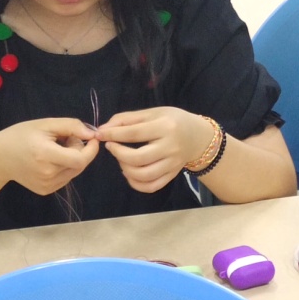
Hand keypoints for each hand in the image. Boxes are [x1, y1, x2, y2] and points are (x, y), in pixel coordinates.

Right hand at [0, 118, 99, 194]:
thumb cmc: (21, 136)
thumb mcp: (45, 124)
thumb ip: (71, 126)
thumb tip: (92, 134)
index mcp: (45, 155)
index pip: (79, 159)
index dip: (90, 149)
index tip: (91, 138)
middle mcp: (47, 174)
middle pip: (79, 165)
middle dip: (80, 151)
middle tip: (67, 139)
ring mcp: (46, 185)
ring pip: (74, 172)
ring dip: (73, 159)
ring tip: (57, 149)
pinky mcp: (45, 191)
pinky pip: (65, 178)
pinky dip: (65, 167)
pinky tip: (51, 160)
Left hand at [95, 107, 213, 192]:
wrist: (198, 137)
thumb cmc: (173, 120)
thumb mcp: (153, 113)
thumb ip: (127, 119)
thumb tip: (103, 129)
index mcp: (166, 127)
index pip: (134, 133)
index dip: (113, 135)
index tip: (100, 134)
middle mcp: (170, 147)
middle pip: (138, 158)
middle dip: (118, 153)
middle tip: (111, 146)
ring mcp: (172, 164)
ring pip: (144, 175)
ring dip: (125, 169)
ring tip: (121, 160)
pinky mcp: (172, 175)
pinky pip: (151, 186)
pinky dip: (136, 183)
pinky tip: (129, 173)